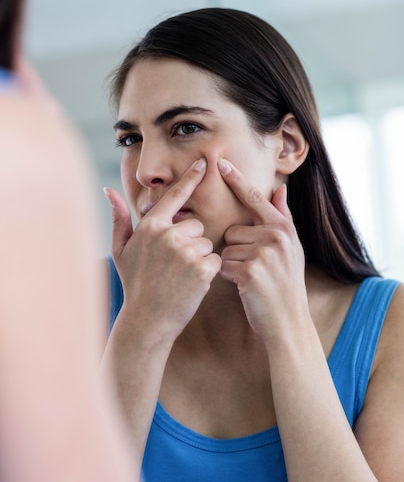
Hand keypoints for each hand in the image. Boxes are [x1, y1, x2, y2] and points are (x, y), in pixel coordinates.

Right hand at [104, 159, 221, 341]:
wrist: (147, 320)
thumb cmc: (134, 285)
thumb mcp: (120, 251)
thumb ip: (119, 219)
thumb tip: (108, 191)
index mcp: (150, 226)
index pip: (175, 195)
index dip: (191, 177)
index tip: (205, 161)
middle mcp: (168, 234)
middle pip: (196, 225)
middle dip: (190, 242)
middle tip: (174, 265)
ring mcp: (186, 250)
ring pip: (207, 243)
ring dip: (199, 258)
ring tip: (180, 276)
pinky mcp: (202, 268)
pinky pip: (215, 260)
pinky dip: (208, 272)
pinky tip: (191, 284)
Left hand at [218, 158, 307, 341]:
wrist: (289, 322)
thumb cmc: (286, 286)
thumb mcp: (292, 249)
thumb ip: (283, 218)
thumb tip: (280, 189)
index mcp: (283, 228)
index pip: (254, 198)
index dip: (236, 180)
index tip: (220, 162)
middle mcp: (275, 236)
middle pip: (232, 230)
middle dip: (236, 250)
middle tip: (255, 269)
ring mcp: (264, 253)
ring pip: (226, 249)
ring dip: (232, 265)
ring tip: (252, 279)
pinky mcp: (250, 271)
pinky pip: (224, 265)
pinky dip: (230, 278)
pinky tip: (246, 288)